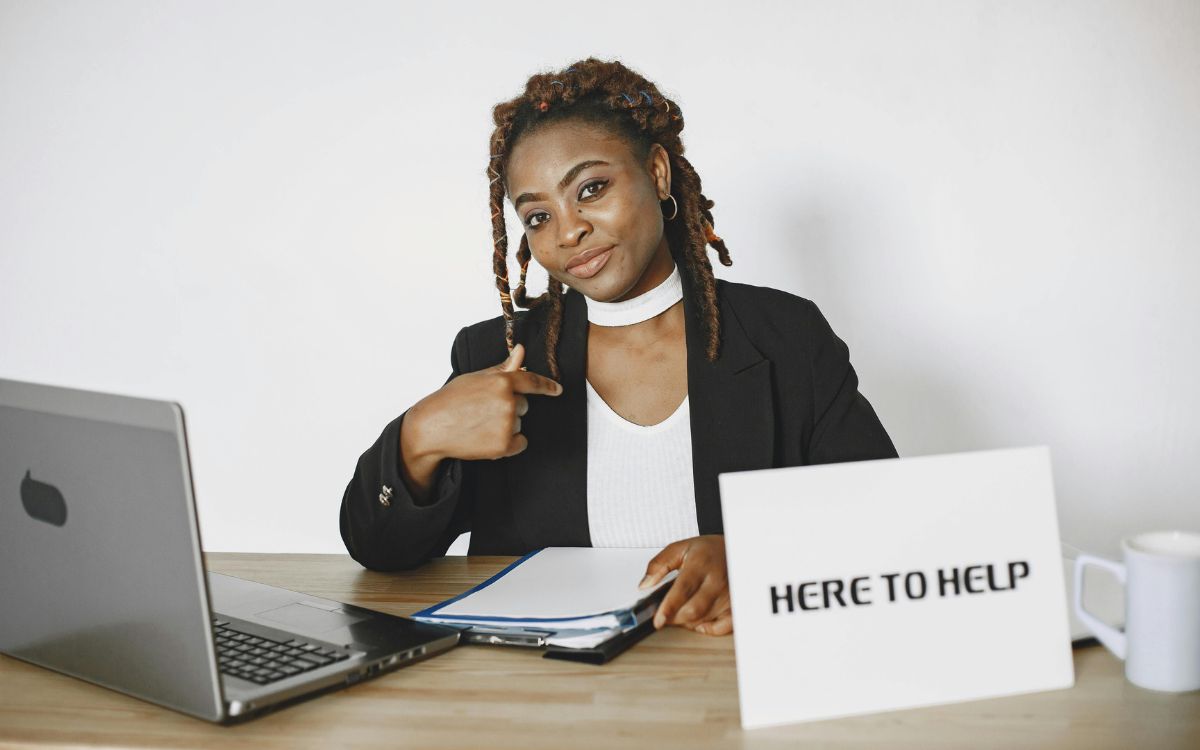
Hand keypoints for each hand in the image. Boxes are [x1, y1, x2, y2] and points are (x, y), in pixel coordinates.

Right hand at [408, 343, 562, 461]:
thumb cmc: (451, 400)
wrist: (432, 428)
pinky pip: (520, 442)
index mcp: (502, 381)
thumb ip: (503, 368)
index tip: (558, 389)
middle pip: (524, 405)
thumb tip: (521, 350)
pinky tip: (487, 438)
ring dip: (506, 426)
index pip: (532, 381)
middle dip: (510, 407)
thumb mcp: (476, 378)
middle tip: (483, 410)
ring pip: (520, 423)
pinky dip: (509, 443)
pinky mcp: (504, 445)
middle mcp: (508, 402)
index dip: (547, 386)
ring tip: (480, 424)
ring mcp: (507, 424)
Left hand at [638, 535, 732, 635]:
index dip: (669, 607)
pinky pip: (722, 626)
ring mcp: (728, 594)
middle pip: (693, 610)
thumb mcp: (680, 548)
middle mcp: (716, 580)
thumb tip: (644, 584)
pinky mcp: (735, 605)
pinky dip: (709, 629)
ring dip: (688, 621)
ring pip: (704, 619)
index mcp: (700, 564)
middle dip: (675, 617)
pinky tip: (701, 622)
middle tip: (667, 613)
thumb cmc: (708, 550)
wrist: (734, 549)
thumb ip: (659, 564)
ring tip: (683, 609)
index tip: (658, 620)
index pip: (682, 590)